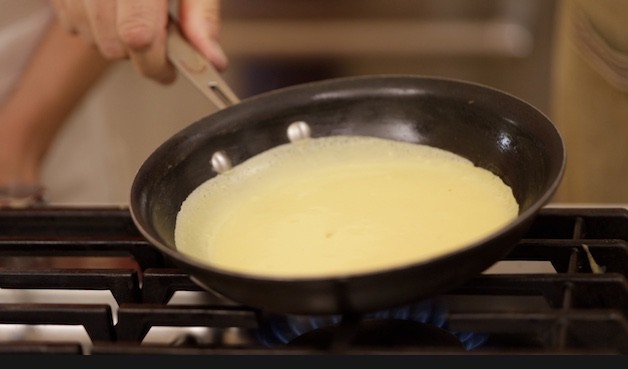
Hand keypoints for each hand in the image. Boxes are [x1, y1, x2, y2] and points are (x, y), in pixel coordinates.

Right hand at [49, 0, 227, 83]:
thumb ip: (202, 16)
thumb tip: (212, 60)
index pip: (138, 36)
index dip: (156, 64)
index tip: (170, 72)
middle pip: (113, 45)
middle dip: (140, 54)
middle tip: (159, 35)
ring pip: (91, 39)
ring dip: (117, 40)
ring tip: (135, 12)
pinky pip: (72, 23)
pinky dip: (95, 24)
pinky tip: (113, 5)